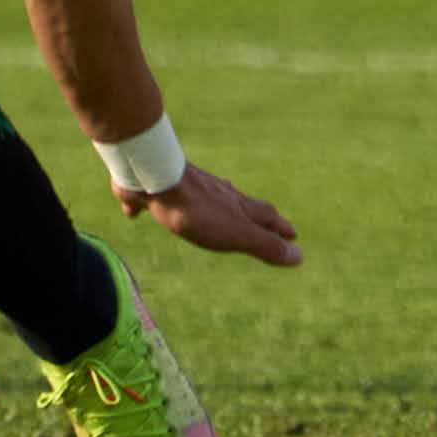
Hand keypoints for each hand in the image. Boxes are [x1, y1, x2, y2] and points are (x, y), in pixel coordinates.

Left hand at [120, 160, 303, 266]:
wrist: (156, 180)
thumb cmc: (198, 211)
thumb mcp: (236, 234)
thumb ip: (264, 245)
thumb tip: (299, 256)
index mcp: (237, 205)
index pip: (266, 217)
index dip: (280, 228)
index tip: (293, 234)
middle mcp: (218, 195)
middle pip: (242, 206)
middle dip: (255, 218)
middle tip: (266, 224)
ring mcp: (190, 191)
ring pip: (210, 200)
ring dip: (219, 210)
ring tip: (218, 218)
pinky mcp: (159, 193)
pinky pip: (160, 202)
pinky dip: (157, 209)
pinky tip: (137, 214)